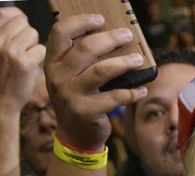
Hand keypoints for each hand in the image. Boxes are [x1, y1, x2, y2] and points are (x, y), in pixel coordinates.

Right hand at [44, 14, 147, 149]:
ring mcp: (71, 95)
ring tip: (138, 60)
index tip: (100, 19)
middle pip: (85, 49)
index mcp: (52, 63)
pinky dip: (132, 92)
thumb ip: (82, 59)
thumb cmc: (78, 98)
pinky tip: (142, 90)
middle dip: (110, 39)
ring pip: (102, 71)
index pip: (60, 33)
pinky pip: (115, 97)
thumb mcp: (71, 77)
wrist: (75, 135)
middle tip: (127, 35)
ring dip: (124, 63)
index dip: (80, 22)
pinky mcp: (87, 111)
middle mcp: (58, 77)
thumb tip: (113, 37)